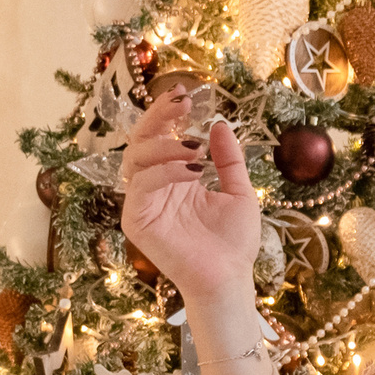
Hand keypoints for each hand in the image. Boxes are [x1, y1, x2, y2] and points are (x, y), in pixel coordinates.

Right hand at [120, 91, 262, 308]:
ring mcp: (142, 203)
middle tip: (183, 105)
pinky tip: (192, 170)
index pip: (160, 137)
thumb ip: (229, 160)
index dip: (168, 113)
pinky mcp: (136, 220)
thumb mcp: (239, 192)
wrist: (230, 279)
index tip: (187, 95)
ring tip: (194, 149)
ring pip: (135, 159)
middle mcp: (154, 187)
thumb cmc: (233, 243)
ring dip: (164, 146)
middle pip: (140, 140)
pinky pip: (140, 186)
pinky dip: (164, 171)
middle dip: (159, 118)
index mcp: (175, 177)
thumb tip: (220, 124)